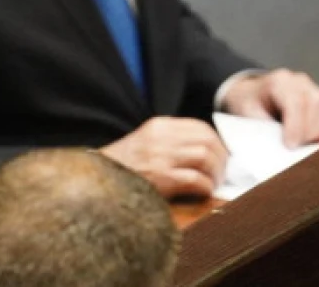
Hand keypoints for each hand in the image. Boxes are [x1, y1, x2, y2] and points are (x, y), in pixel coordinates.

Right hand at [100, 117, 227, 198]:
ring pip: (205, 157)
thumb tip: (205, 152)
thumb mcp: (144, 142)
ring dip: (216, 173)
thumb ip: (170, 141)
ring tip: (213, 183)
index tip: (220, 155)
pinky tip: (203, 192)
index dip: (216, 142)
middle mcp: (160, 137)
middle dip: (221, 158)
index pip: (199, 127)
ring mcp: (160, 157)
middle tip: (222, 172)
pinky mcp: (161, 178)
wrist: (96, 181)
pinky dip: (205, 187)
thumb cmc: (122, 166)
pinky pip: (195, 179)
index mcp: (158, 126)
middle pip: (207, 141)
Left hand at [221, 69, 318, 146]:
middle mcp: (300, 81)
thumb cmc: (250, 104)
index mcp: (279, 81)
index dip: (296, 126)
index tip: (290, 146)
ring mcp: (314, 88)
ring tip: (304, 146)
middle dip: (308, 132)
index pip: (295, 102)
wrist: (253, 94)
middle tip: (297, 149)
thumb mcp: (247, 114)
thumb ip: (262, 128)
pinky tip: (314, 140)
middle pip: (315, 105)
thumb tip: (278, 149)